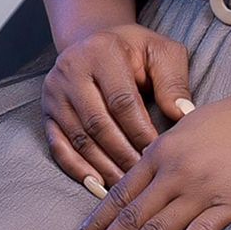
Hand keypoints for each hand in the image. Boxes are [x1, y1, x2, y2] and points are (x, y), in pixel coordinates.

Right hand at [42, 24, 193, 192]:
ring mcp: (55, 91)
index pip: (122, 101)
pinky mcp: (47, 110)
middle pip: (98, 123)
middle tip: (143, 177)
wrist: (97, 43)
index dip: (140, 132)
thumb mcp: (161, 52)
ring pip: (79, 138)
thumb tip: (183, 114)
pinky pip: (58, 146)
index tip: (158, 154)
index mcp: (102, 50)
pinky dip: (76, 168)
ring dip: (103, 166)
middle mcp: (72, 68)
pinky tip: (97, 183)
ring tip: (126, 187)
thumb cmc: (136, 51)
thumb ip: (173, 80)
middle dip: (123, 155)